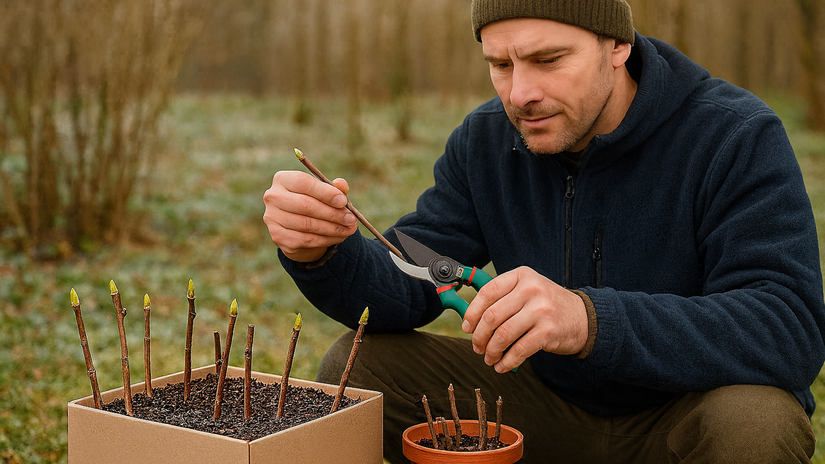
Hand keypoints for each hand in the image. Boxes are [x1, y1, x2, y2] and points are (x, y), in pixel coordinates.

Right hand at [262, 170, 357, 261]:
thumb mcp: (324, 192)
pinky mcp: (278, 237)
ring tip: (349, 228)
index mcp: (282, 179)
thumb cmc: (313, 202)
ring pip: (307, 224)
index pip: (303, 182)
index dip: (325, 192)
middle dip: (332, 213)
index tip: (343, 201)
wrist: (297, 227)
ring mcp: (273, 218)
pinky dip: (326, 239)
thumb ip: (334, 188)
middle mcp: (273, 197)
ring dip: (332, 228)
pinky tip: (340, 237)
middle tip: (351, 219)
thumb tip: (342, 185)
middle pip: (305, 205)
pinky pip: (306, 239)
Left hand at [461, 266, 587, 372]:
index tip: (467, 327)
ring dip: (491, 351)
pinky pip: (519, 350)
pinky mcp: (548, 331)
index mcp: (522, 276)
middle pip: (492, 316)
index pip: (488, 292)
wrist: (584, 317)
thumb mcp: (528, 290)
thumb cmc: (548, 305)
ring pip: (503, 334)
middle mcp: (531, 289)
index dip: (472, 312)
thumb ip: (503, 298)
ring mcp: (540, 310)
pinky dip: (507, 361)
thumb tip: (472, 320)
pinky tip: (502, 365)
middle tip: (477, 347)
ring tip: (489, 358)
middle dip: (479, 336)